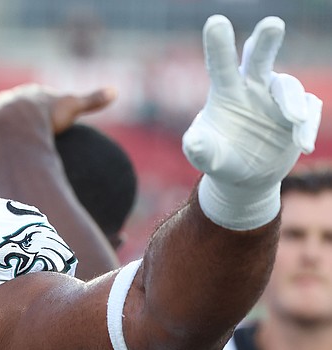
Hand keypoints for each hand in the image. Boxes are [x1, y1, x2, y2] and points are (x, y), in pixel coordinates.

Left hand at [0, 84, 115, 166]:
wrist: (16, 124)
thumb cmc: (46, 116)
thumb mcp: (73, 107)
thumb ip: (92, 100)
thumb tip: (116, 92)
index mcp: (29, 94)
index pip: (33, 105)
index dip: (38, 118)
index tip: (41, 132)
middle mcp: (7, 101)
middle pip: (12, 120)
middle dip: (16, 134)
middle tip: (25, 153)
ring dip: (2, 149)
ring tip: (11, 165)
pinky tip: (1, 167)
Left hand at [182, 15, 321, 229]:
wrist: (246, 175)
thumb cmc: (219, 156)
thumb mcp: (206, 155)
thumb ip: (199, 148)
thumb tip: (192, 142)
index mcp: (226, 90)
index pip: (220, 64)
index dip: (218, 45)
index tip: (216, 22)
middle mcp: (252, 87)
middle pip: (259, 57)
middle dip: (266, 40)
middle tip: (272, 23)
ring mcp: (277, 99)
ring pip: (288, 87)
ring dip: (293, 102)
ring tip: (294, 120)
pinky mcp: (298, 113)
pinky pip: (309, 110)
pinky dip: (307, 125)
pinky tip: (303, 144)